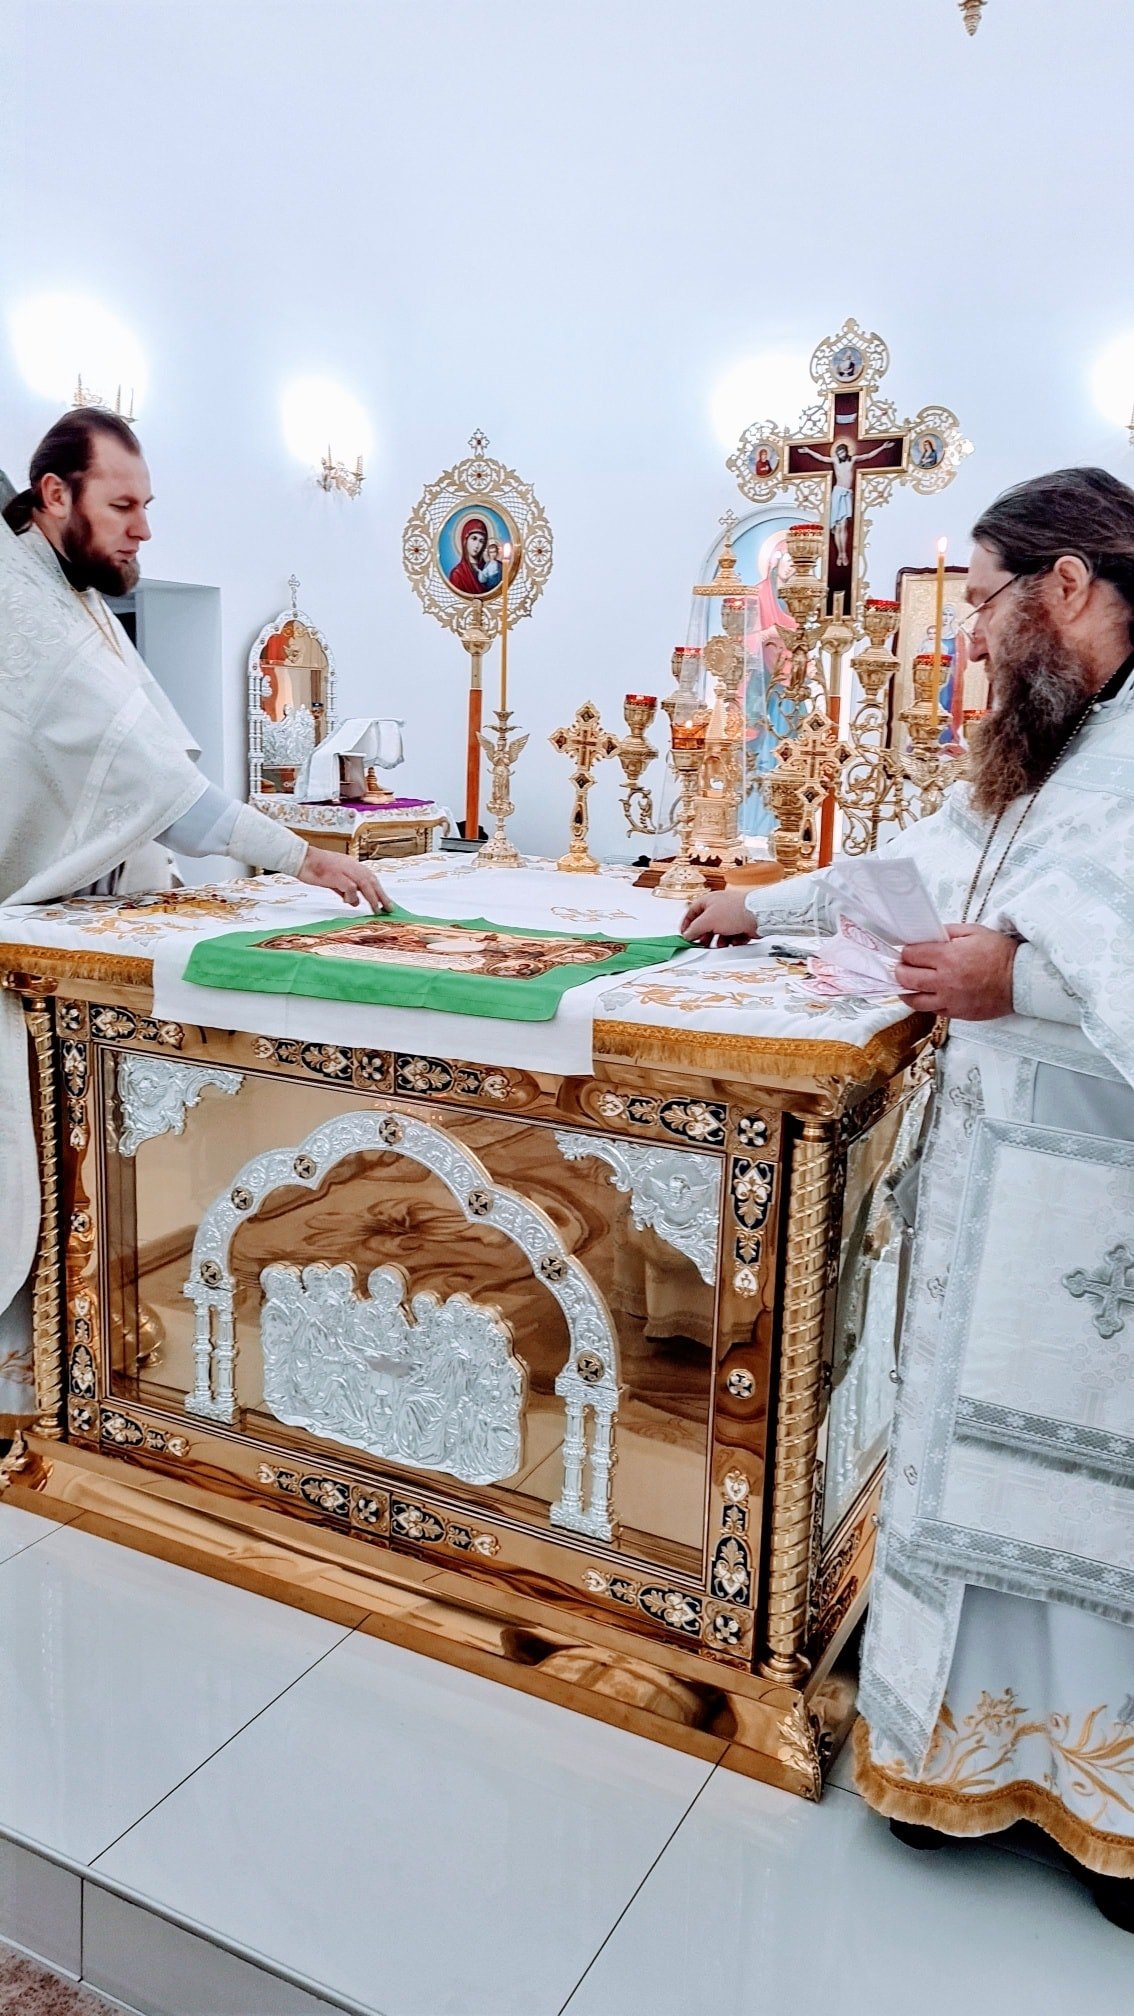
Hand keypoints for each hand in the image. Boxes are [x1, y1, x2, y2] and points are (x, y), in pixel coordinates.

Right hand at [296, 847, 390, 912]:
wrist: (301, 858)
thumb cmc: (315, 868)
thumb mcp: (333, 879)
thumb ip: (344, 889)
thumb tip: (354, 902)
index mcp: (351, 864)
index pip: (370, 877)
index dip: (379, 889)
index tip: (385, 901)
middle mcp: (351, 865)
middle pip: (371, 880)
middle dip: (382, 895)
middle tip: (389, 907)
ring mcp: (344, 869)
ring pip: (365, 884)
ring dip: (373, 898)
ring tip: (377, 909)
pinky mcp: (336, 875)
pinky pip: (350, 888)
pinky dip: (352, 896)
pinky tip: (349, 902)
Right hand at [681, 887, 755, 942]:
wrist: (758, 914)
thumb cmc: (734, 911)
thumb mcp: (707, 921)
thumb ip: (694, 929)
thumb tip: (687, 935)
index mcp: (709, 901)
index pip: (692, 911)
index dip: (686, 923)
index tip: (684, 935)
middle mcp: (720, 907)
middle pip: (706, 924)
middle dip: (705, 935)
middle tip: (703, 944)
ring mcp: (731, 916)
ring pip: (719, 932)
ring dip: (719, 940)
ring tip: (721, 944)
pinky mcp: (742, 925)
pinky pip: (732, 936)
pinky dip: (732, 940)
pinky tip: (735, 940)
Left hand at [895, 923, 1017, 1019]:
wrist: (1022, 980)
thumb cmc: (1002, 954)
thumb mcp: (975, 932)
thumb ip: (948, 932)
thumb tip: (929, 936)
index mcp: (948, 957)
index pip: (911, 955)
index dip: (907, 951)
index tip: (908, 951)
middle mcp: (945, 981)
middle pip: (906, 977)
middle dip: (900, 970)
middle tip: (902, 966)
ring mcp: (950, 1000)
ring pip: (914, 1000)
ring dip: (906, 990)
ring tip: (906, 984)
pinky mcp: (957, 1014)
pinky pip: (932, 1011)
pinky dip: (925, 1003)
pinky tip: (926, 995)